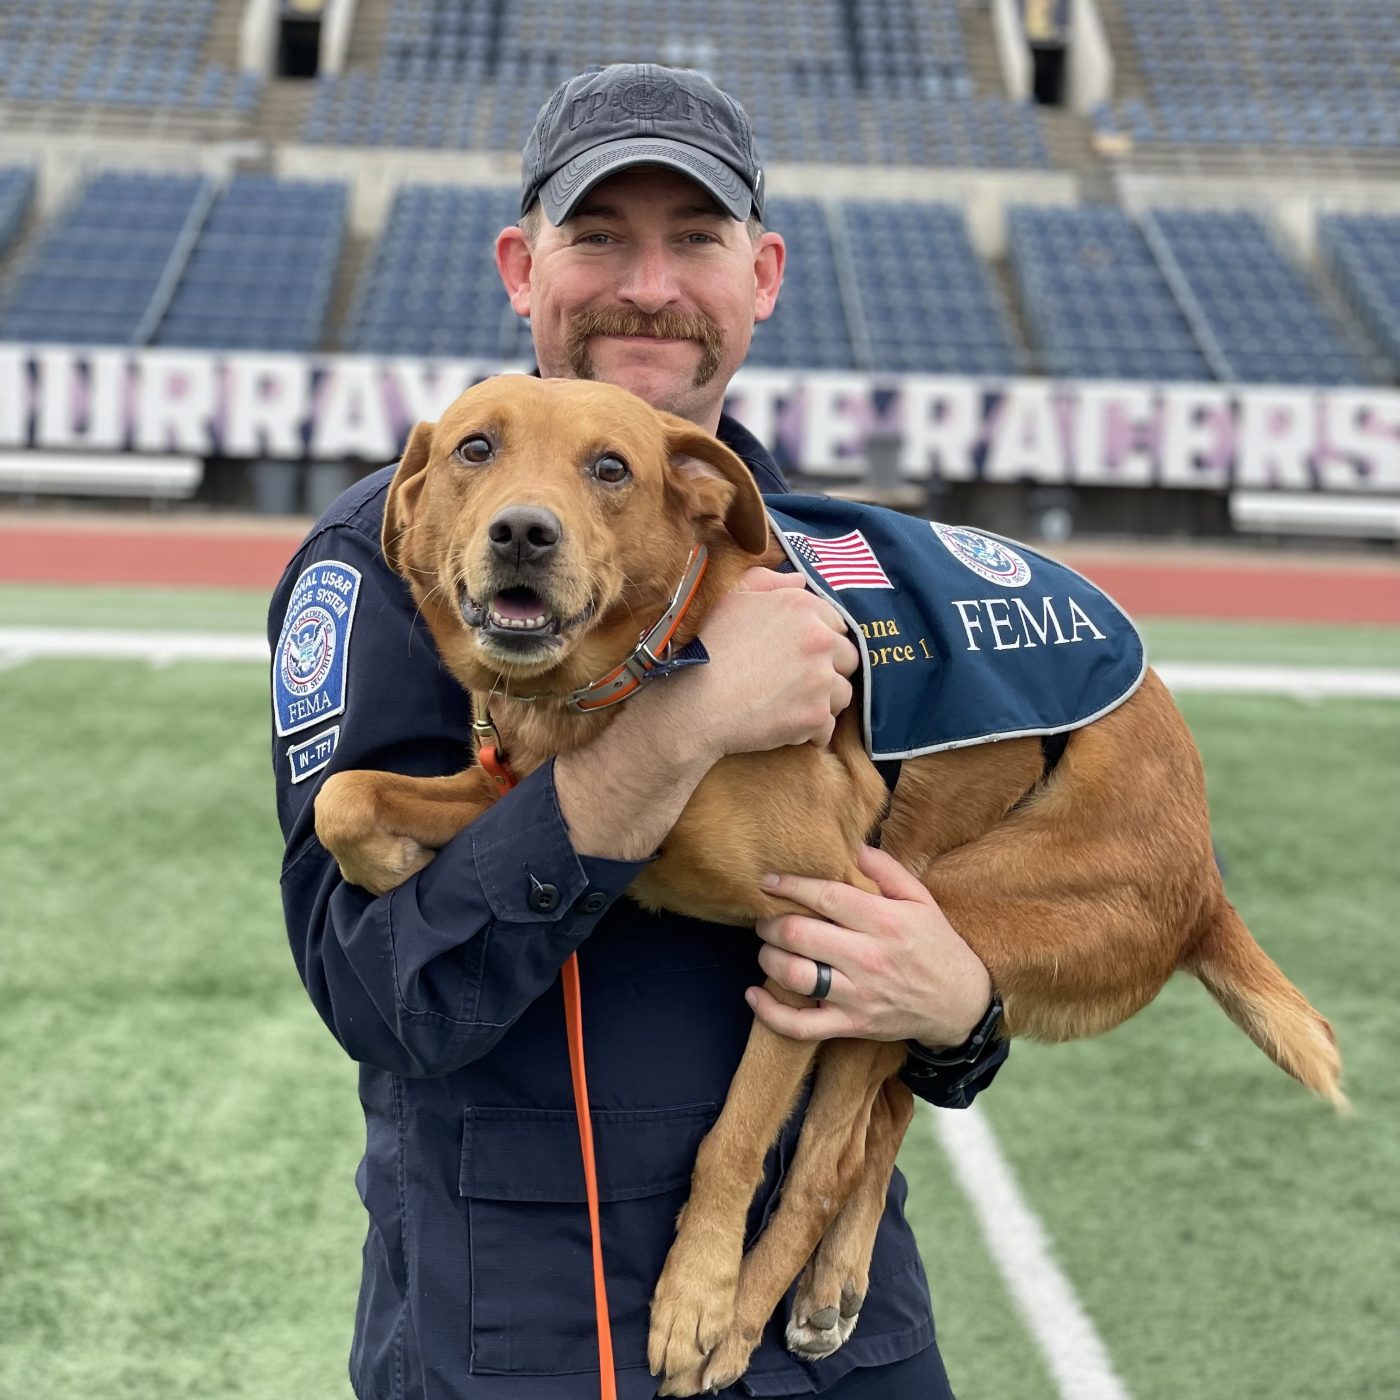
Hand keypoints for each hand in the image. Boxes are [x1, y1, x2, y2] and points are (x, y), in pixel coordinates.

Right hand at [679, 568, 857, 761]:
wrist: (695, 702)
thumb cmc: (708, 648)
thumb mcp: (731, 600)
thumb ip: (768, 582)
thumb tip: (801, 580)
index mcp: (801, 607)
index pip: (835, 622)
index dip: (819, 639)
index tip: (798, 654)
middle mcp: (819, 640)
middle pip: (847, 657)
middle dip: (829, 669)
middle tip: (799, 681)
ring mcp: (821, 680)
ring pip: (842, 693)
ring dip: (823, 701)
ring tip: (792, 705)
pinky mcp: (816, 716)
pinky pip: (828, 728)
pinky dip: (811, 731)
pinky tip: (787, 726)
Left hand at [746, 845, 991, 1047]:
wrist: (960, 1002)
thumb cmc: (936, 944)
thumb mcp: (920, 898)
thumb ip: (884, 868)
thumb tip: (849, 843)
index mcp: (884, 921)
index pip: (825, 896)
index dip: (790, 885)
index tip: (768, 880)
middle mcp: (868, 958)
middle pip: (799, 934)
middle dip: (770, 922)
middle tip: (765, 915)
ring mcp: (858, 995)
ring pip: (794, 975)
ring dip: (768, 957)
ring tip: (767, 946)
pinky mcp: (852, 1025)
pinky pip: (801, 1026)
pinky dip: (770, 1012)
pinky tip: (754, 995)